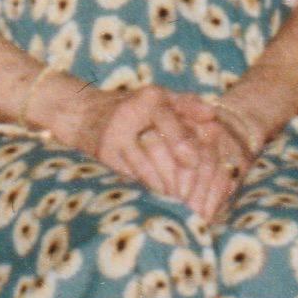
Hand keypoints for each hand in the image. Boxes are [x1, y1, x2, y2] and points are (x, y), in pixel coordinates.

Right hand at [93, 84, 238, 210]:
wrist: (86, 113)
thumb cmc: (138, 108)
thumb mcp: (163, 99)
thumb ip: (189, 105)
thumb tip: (212, 116)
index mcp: (150, 98)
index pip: (170, 122)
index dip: (183, 143)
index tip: (195, 163)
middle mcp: (129, 113)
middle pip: (157, 147)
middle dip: (176, 172)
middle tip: (191, 192)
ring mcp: (114, 135)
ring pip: (144, 167)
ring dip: (164, 186)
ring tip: (180, 200)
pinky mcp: (104, 155)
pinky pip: (131, 176)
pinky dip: (148, 188)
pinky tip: (160, 197)